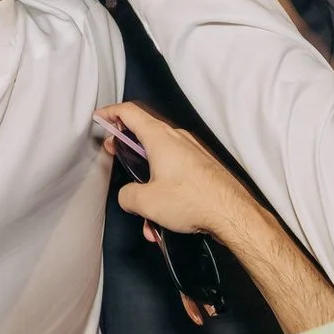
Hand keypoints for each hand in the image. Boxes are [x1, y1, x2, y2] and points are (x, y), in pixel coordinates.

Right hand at [101, 102, 257, 243]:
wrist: (232, 213)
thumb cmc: (194, 200)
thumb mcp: (146, 201)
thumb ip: (127, 195)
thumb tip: (128, 196)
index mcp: (159, 138)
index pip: (129, 113)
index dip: (111, 112)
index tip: (100, 117)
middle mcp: (177, 140)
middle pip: (144, 134)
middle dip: (127, 148)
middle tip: (115, 153)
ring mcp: (191, 153)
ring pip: (160, 162)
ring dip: (148, 186)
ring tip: (147, 216)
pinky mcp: (201, 168)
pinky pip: (175, 175)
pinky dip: (164, 193)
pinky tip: (164, 221)